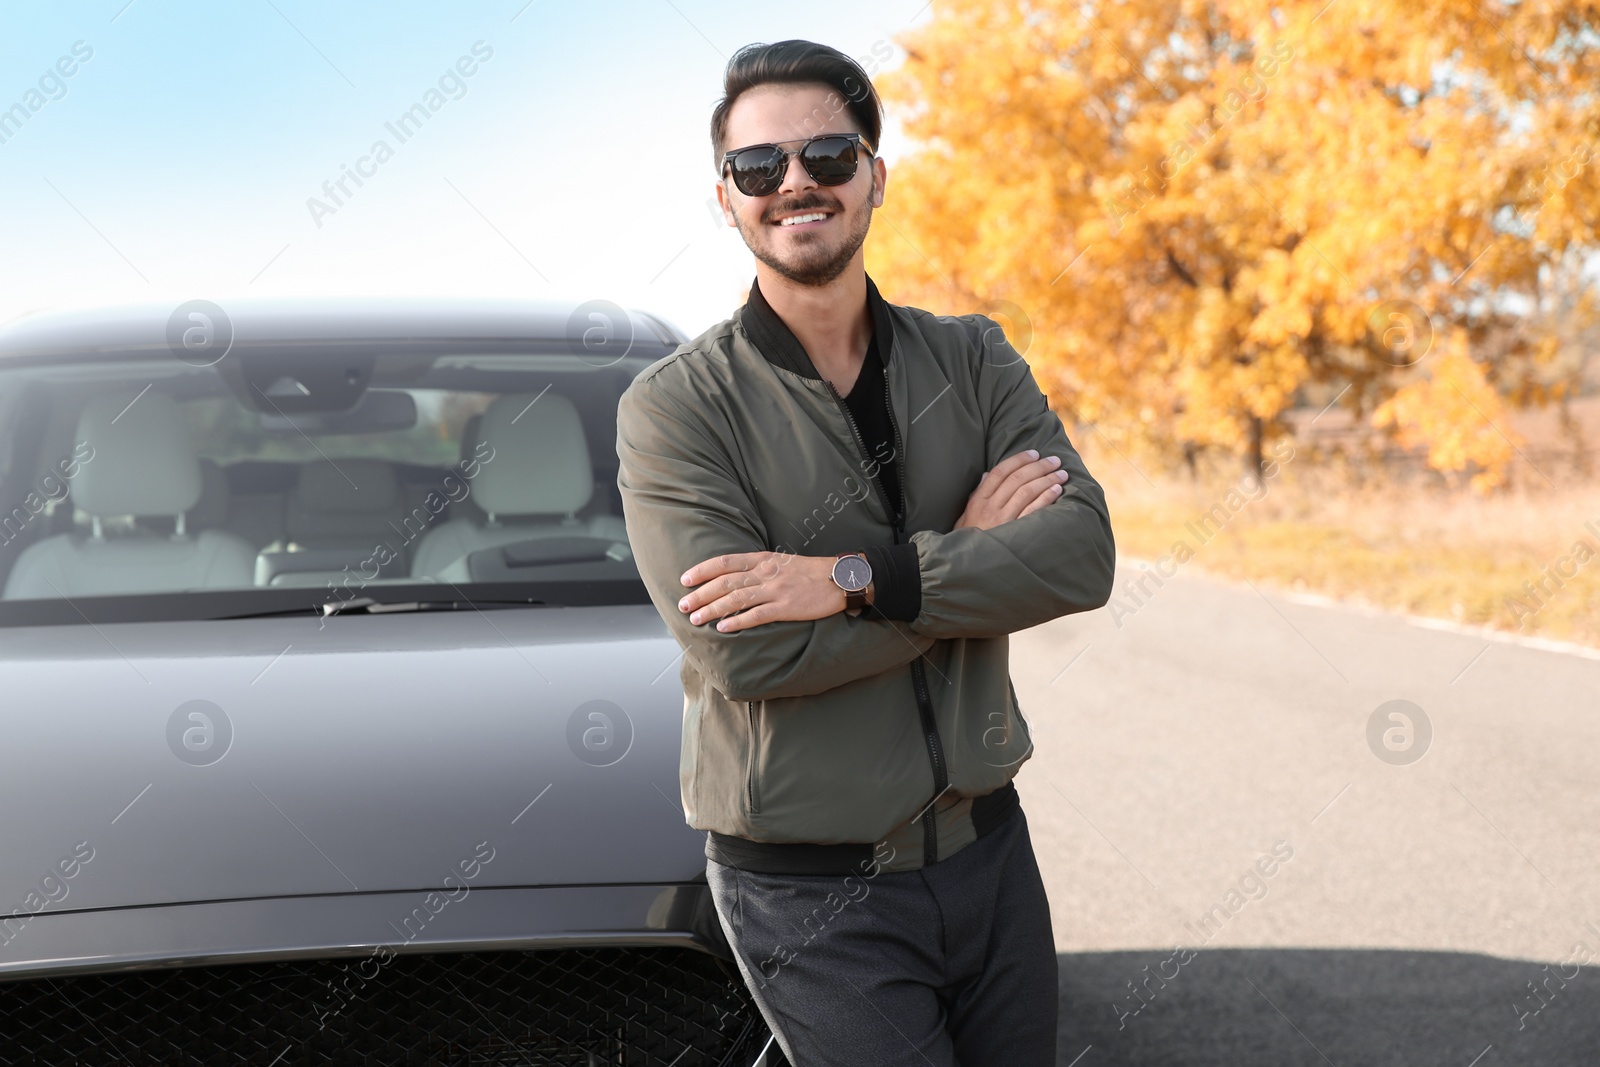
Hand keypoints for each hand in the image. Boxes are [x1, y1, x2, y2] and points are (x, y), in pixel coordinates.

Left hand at [677, 552, 854, 632]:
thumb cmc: (810, 572)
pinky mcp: (787, 607)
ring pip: (736, 599)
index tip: (685, 579)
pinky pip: (757, 615)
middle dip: (701, 594)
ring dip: (712, 609)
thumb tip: (733, 577)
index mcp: (763, 559)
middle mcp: (766, 573)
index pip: (726, 562)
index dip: (703, 570)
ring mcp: (776, 590)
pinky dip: (738, 622)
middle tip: (682, 604)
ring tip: (696, 618)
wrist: (839, 579)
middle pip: (726, 582)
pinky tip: (723, 628)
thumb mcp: (781, 561)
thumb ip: (758, 567)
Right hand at [954, 449, 1067, 531]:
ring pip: (1027, 491)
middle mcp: (990, 507)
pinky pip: (1033, 510)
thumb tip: (988, 474)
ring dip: (1047, 479)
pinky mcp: (1015, 533)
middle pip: (1017, 478)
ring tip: (1061, 474)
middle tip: (1054, 460)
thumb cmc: (969, 541)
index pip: (1000, 472)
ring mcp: (1003, 520)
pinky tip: (1057, 490)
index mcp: (978, 500)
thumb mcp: (964, 516)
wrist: (969, 567)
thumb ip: (976, 494)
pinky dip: (1046, 497)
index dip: (1018, 460)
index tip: (1034, 453)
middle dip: (1039, 466)